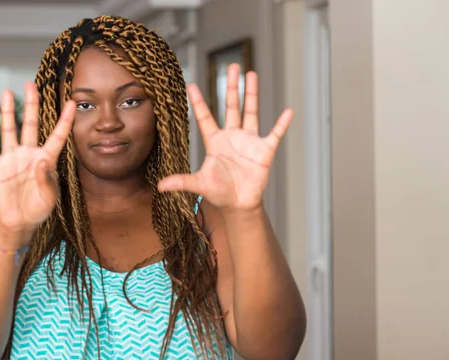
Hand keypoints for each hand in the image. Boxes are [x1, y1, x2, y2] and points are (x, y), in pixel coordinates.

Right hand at [0, 82, 74, 234]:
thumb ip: (46, 179)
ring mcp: (11, 159)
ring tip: (7, 93)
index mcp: (46, 159)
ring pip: (9, 130)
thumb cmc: (38, 208)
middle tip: (31, 85)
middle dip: (32, 105)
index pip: (58, 136)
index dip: (65, 120)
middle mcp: (29, 154)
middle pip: (31, 125)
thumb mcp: (49, 197)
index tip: (72, 102)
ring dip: (8, 113)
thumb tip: (40, 161)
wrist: (19, 221)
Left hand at [158, 64, 292, 210]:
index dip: (198, 102)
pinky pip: (275, 134)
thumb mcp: (199, 184)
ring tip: (252, 74)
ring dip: (252, 95)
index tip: (190, 84)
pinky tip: (288, 111)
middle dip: (231, 87)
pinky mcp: (264, 151)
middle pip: (231, 106)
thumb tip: (159, 186)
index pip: (205, 117)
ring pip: (251, 112)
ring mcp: (249, 142)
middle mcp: (232, 136)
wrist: (239, 204)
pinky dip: (282, 124)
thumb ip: (182, 181)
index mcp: (215, 141)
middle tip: (233, 66)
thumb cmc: (219, 192)